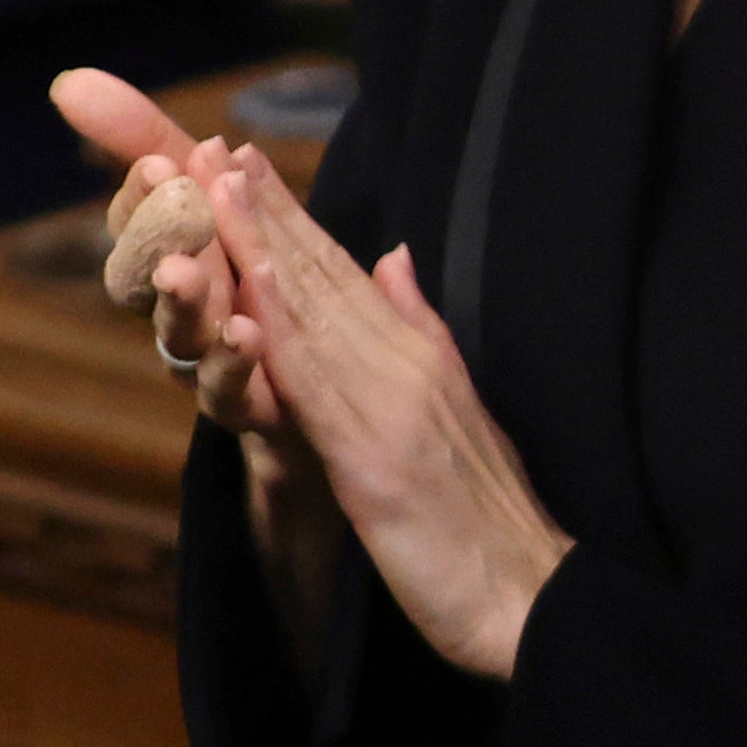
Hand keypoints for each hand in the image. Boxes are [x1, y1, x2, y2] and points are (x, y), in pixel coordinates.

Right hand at [47, 69, 293, 445]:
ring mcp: (212, 366)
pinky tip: (246, 333)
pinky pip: (233, 393)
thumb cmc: (257, 299)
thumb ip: (160, 149)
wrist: (323, 411)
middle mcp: (184, 314)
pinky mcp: (254, 411)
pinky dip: (234, 365)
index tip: (159, 160)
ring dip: (183, 299)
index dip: (142, 195)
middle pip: (151, 275)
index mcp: (181, 260)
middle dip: (154, 231)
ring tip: (186, 269)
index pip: (140, 221)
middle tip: (163, 185)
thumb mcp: (222, 207)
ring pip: (183, 335)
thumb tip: (70, 81)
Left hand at [199, 145, 571, 681]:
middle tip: (217, 149)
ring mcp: (394, 406)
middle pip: (329, 279)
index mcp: (424, 361)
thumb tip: (397, 259)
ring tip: (217, 189)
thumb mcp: (458, 415)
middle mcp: (411, 367)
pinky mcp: (376, 457)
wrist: (529, 597)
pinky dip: (281, 328)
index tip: (246, 166)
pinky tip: (250, 286)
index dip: (297, 219)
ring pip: (316, 313)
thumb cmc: (491, 524)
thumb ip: (421, 333)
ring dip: (263, 248)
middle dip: (270, 212)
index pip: (351, 276)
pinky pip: (318, 383)